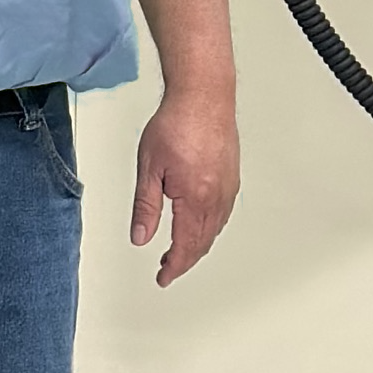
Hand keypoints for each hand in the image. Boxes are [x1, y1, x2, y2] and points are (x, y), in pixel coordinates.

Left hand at [129, 90, 239, 286]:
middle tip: (167, 268)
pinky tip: (199, 224)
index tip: (163, 277)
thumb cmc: (177, 122)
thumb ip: (145, 206)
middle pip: (202, 242)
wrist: (203, 95)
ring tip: (180, 249)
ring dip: (198, 245)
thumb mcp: (149, 166)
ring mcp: (227, 186)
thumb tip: (140, 238)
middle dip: (184, 260)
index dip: (173, 266)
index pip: (185, 246)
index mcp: (195, 198)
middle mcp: (216, 196)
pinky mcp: (232, 176)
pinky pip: (222, 213)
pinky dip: (210, 227)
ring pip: (214, 230)